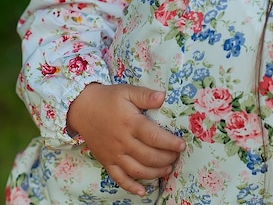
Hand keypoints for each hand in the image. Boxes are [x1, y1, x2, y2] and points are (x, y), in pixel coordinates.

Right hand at [67, 83, 184, 195]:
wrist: (82, 108)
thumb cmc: (108, 98)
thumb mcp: (127, 91)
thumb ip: (145, 95)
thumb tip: (163, 97)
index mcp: (130, 123)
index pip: (154, 137)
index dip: (170, 143)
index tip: (182, 145)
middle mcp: (123, 141)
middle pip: (149, 156)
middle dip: (166, 158)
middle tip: (176, 156)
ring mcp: (114, 154)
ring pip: (137, 170)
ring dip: (155, 173)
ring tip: (167, 169)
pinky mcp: (106, 162)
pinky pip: (119, 178)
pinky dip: (131, 186)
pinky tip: (142, 190)